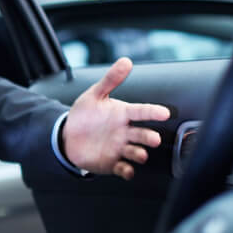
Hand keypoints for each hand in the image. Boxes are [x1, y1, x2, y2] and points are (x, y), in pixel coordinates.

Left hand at [62, 57, 169, 179]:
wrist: (67, 137)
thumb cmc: (84, 115)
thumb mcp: (94, 95)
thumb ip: (110, 79)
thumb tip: (125, 61)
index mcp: (123, 114)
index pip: (141, 111)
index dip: (153, 112)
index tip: (165, 112)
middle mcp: (125, 132)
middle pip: (143, 135)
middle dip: (149, 137)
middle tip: (153, 139)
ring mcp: (120, 148)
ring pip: (136, 152)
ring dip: (139, 154)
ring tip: (140, 154)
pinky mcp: (112, 163)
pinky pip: (123, 169)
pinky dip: (126, 171)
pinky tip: (127, 170)